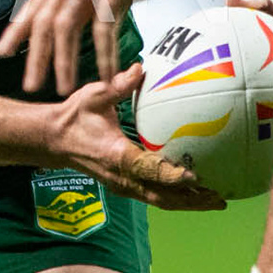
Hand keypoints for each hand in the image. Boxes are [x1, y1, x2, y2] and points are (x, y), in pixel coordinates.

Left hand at [0, 0, 143, 95]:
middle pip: (45, 20)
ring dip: (63, 60)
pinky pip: (105, 28)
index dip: (17, 29)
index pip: (36, 5)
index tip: (2, 52)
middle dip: (36, 55)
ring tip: (63, 88)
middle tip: (30, 85)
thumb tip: (79, 14)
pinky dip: (104, 55)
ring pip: (67, 26)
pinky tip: (106, 76)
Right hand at [47, 62, 224, 210]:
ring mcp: (123, 185)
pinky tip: (193, 193)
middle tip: (220, 198)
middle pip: (162, 196)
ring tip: (214, 200)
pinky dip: (175, 198)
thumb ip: (118, 85)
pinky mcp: (124, 186)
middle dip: (191, 200)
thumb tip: (140, 68)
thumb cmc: (74, 117)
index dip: (172, 175)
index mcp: (117, 156)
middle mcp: (122, 177)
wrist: (52, 140)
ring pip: (160, 200)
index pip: (149, 170)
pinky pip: (153, 196)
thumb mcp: (93, 96)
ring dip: (187, 203)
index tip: (195, 176)